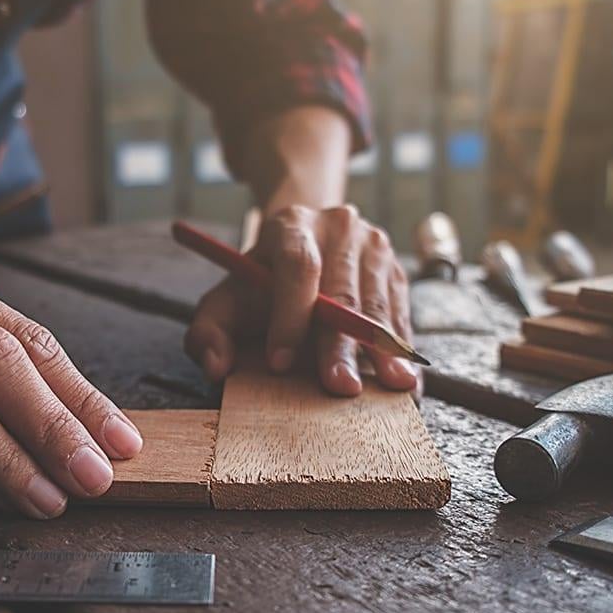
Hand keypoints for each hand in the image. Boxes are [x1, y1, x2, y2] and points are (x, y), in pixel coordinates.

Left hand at [185, 204, 419, 395]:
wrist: (303, 244)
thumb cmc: (260, 284)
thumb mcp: (225, 300)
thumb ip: (208, 332)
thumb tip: (215, 365)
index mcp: (290, 226)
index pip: (297, 267)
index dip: (289, 316)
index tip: (279, 362)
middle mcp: (338, 227)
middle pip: (342, 291)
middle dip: (340, 345)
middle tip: (339, 387)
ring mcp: (373, 246)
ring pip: (377, 303)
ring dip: (381, 350)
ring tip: (388, 387)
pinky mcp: (395, 270)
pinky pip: (401, 312)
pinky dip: (401, 348)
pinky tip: (404, 377)